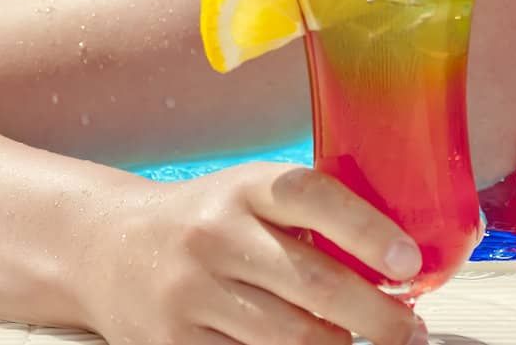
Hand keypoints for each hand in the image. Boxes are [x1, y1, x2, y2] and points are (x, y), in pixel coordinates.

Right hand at [76, 162, 427, 344]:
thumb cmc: (205, 221)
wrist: (106, 248)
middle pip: (315, 285)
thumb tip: (395, 261)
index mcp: (245, 187)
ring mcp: (191, 293)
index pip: (313, 198)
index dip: (368, 230)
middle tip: (409, 331)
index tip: (409, 263)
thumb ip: (310, 217)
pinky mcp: (173, 343)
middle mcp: (216, 235)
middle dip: (378, 317)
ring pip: (291, 340)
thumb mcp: (249, 196)